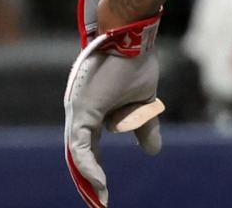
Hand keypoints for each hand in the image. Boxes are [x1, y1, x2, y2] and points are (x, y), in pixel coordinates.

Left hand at [65, 0, 165, 206]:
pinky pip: (81, 145)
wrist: (133, 39)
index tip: (104, 191)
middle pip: (81, 155)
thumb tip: (153, 152)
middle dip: (90, 180)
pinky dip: (88, 165)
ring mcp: (79, 113)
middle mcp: (81, 114)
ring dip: (90, 178)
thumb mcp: (145, 104)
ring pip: (79, 154)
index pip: (91, 148)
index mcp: (95, 113)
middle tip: (100, 203)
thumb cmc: (136, 64)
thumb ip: (145, 127)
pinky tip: (97, 180)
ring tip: (100, 198)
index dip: (96, 169)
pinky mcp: (81, 112)